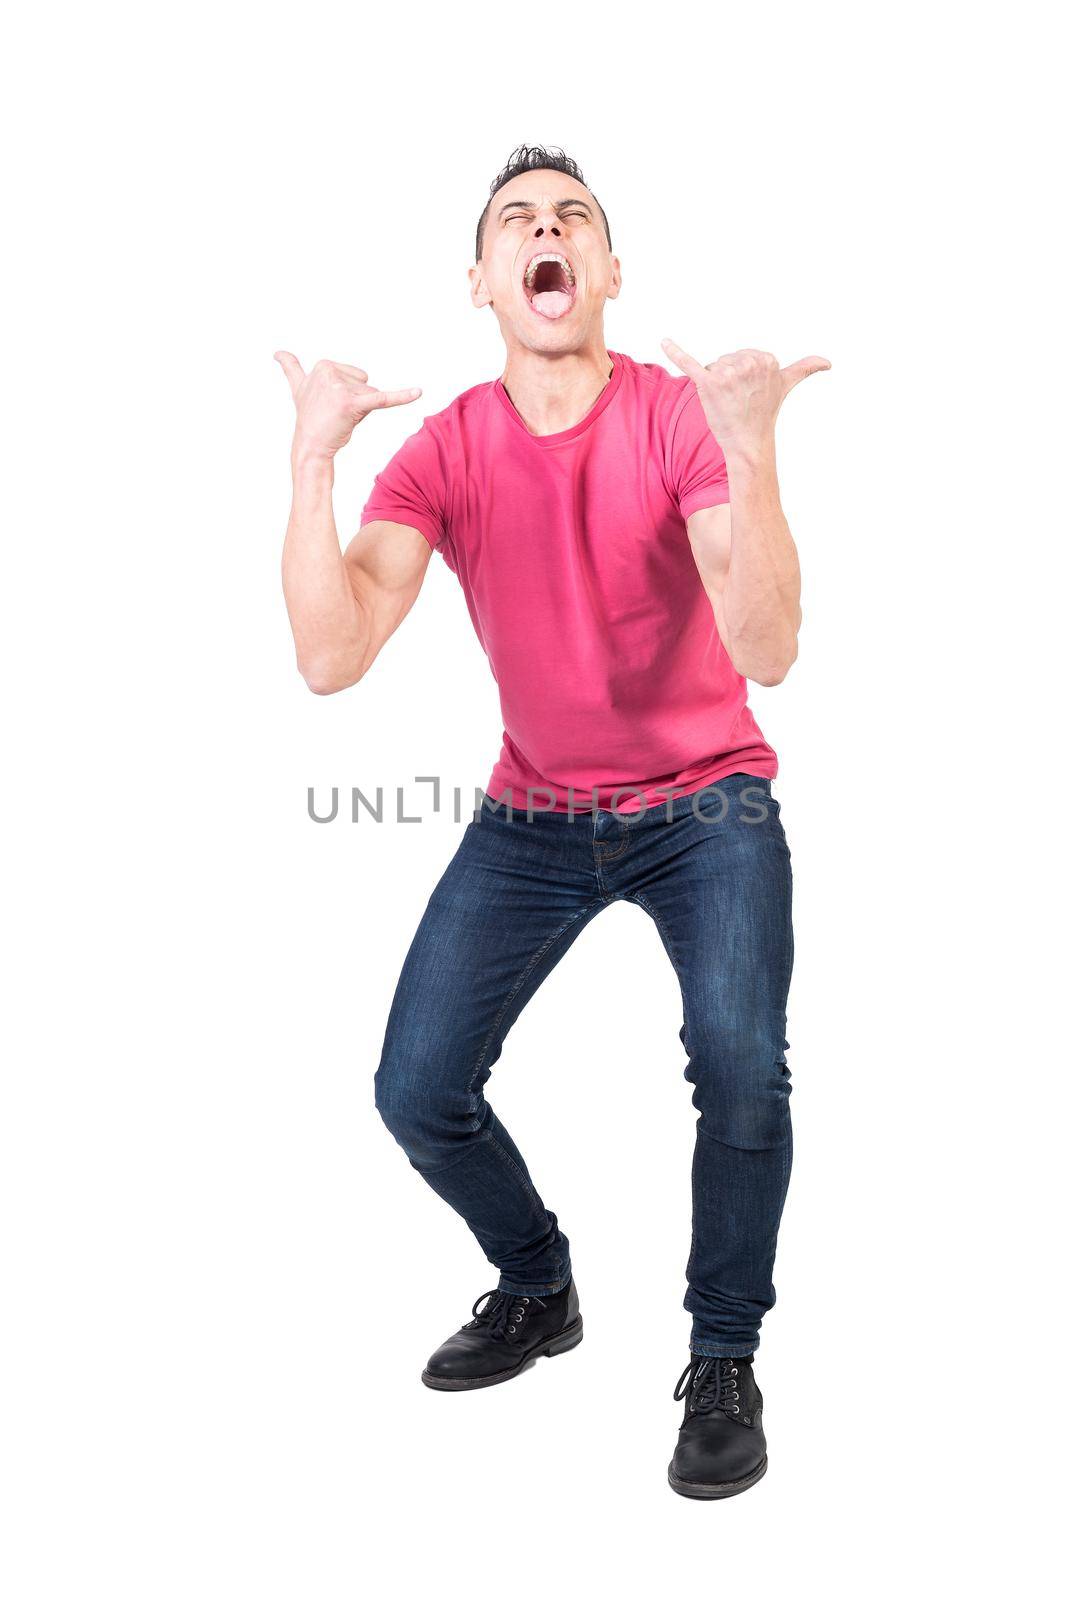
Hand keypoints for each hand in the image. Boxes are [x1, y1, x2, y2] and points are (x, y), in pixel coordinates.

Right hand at [274, 351, 421, 460]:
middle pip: (366, 384)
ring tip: (341, 419)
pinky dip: (402, 396)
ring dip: (361, 411)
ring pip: (371, 396)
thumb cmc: (310, 419)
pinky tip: (419, 392)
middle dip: (357, 401)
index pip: (356, 377)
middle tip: (337, 414)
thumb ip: (291, 369)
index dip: (348, 393)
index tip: (329, 405)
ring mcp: (340, 387)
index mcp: (323, 365)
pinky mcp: (353, 403)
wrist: (310, 447)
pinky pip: (382, 399)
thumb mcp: (298, 388)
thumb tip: (277, 352)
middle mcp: (329, 371)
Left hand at [660, 339, 829, 457]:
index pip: (741, 357)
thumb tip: (827, 362)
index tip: (750, 392)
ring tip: (727, 402)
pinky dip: (675, 352)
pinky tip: (664, 341)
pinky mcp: (708, 383)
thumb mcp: (786, 386)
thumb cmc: (764, 414)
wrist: (748, 443)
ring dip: (714, 385)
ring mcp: (729, 373)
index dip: (741, 376)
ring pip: (712, 367)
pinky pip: (689, 363)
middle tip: (738, 400)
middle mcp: (749, 362)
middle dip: (727, 380)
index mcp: (765, 358)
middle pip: (725, 360)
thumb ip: (804, 368)